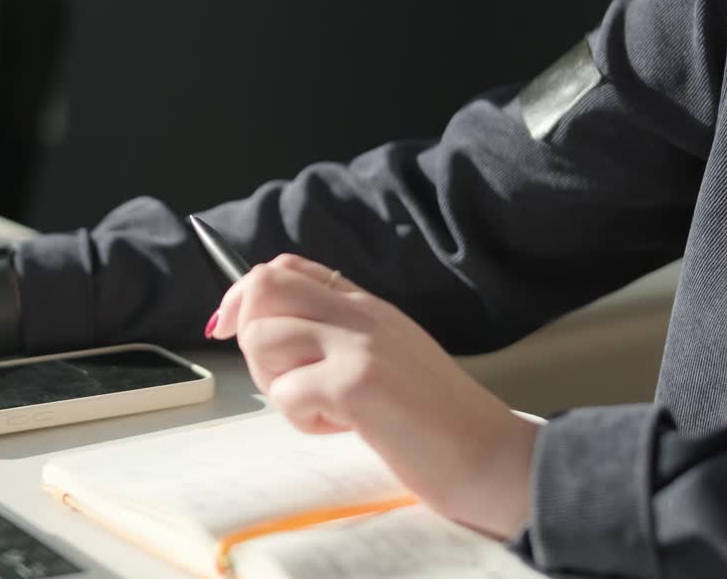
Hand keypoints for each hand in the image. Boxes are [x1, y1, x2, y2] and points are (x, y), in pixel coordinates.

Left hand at [209, 254, 537, 537]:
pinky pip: (287, 391)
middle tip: (280, 378)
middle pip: (263, 286)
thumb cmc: (440, 422)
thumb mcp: (389, 358)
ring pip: (263, 337)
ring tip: (321, 408)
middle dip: (247, 333)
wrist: (495, 458)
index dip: (244, 296)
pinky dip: (303, 419)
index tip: (232, 329)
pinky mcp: (357, 385)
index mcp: (367, 306)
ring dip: (275, 382)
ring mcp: (359, 345)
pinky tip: (344, 428)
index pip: (285, 268)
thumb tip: (269, 333)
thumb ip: (340, 336)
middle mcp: (361, 314)